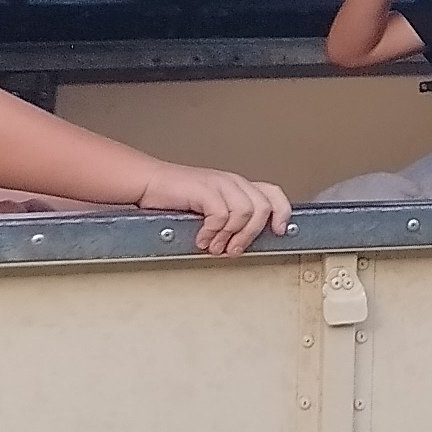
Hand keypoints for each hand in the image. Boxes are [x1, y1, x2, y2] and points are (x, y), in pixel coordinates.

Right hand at [138, 162, 292, 254]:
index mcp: (238, 186)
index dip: (282, 213)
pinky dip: (212, 232)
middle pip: (262, 207)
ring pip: (245, 212)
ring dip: (230, 236)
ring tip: (214, 245)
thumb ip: (230, 220)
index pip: (273, 193)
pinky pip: (221, 215)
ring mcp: (219, 183)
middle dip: (250, 235)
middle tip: (233, 249)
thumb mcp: (210, 210)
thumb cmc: (177, 198)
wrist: (149, 183)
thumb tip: (243, 245)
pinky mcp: (204, 188)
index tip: (278, 232)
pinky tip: (201, 238)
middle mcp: (232, 182)